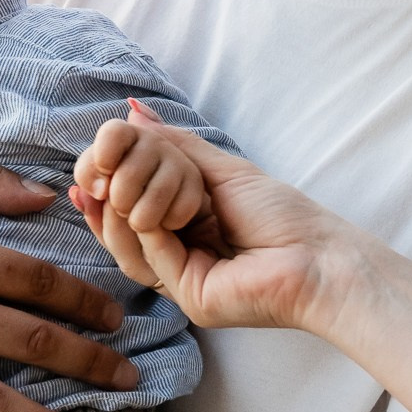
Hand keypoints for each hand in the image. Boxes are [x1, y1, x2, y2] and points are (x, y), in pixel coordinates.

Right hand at [70, 109, 360, 336]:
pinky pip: (153, 258)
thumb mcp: (220, 169)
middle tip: (99, 169)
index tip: (91, 163)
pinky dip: (149, 227)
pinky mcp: (190, 299)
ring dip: (121, 208)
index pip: (126, 209)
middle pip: (120, 227)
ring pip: (128, 246)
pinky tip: (153, 208)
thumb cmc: (282, 214)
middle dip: (105, 194)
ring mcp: (181, 282)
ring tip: (119, 183)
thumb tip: (134, 112)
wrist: (321, 255)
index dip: (103, 186)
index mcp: (183, 229)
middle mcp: (177, 258)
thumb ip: (173, 145)